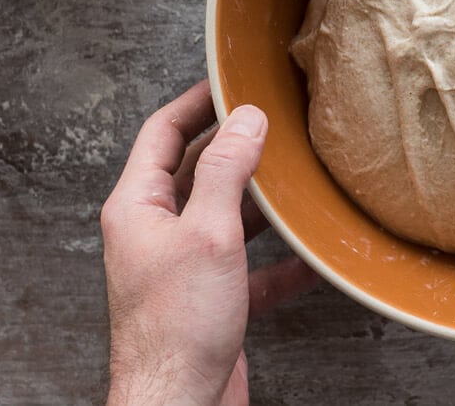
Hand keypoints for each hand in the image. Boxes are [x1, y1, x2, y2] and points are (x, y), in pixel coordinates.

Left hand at [101, 81, 318, 405]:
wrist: (179, 404)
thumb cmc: (178, 327)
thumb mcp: (209, 233)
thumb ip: (226, 171)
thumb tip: (246, 120)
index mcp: (138, 208)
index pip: (163, 133)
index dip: (197, 102)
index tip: (230, 81)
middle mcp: (156, 233)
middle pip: (196, 171)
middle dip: (236, 146)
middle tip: (274, 122)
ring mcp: (184, 267)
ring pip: (227, 217)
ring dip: (263, 201)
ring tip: (299, 179)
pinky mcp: (212, 300)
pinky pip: (252, 268)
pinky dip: (284, 260)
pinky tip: (316, 256)